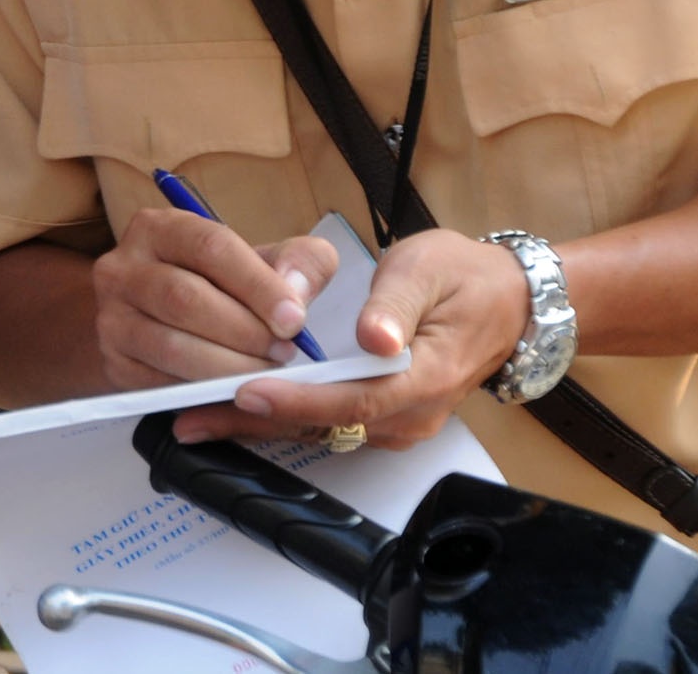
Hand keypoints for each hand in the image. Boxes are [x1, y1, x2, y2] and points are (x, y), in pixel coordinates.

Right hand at [92, 206, 339, 389]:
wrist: (166, 318)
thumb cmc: (224, 284)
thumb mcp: (265, 260)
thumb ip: (299, 262)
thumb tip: (295, 291)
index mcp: (158, 228)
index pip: (210, 247)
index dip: (257, 284)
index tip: (295, 319)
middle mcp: (121, 267)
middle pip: (185, 298)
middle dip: (244, 331)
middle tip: (284, 352)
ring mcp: (110, 317)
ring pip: (170, 346)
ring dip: (227, 366)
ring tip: (264, 371)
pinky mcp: (113, 362)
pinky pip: (159, 383)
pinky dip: (202, 392)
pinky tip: (231, 388)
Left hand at [170, 229, 530, 450]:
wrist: (506, 303)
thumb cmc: (462, 276)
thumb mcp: (427, 268)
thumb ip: (395, 304)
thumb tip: (373, 338)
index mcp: (426, 375)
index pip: (354, 397)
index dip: (297, 398)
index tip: (245, 390)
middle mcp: (412, 413)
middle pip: (326, 422)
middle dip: (256, 421)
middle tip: (191, 416)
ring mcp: (399, 423)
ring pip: (321, 428)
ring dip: (260, 423)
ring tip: (196, 417)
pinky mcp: (384, 420)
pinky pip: (328, 423)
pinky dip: (281, 416)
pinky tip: (235, 410)